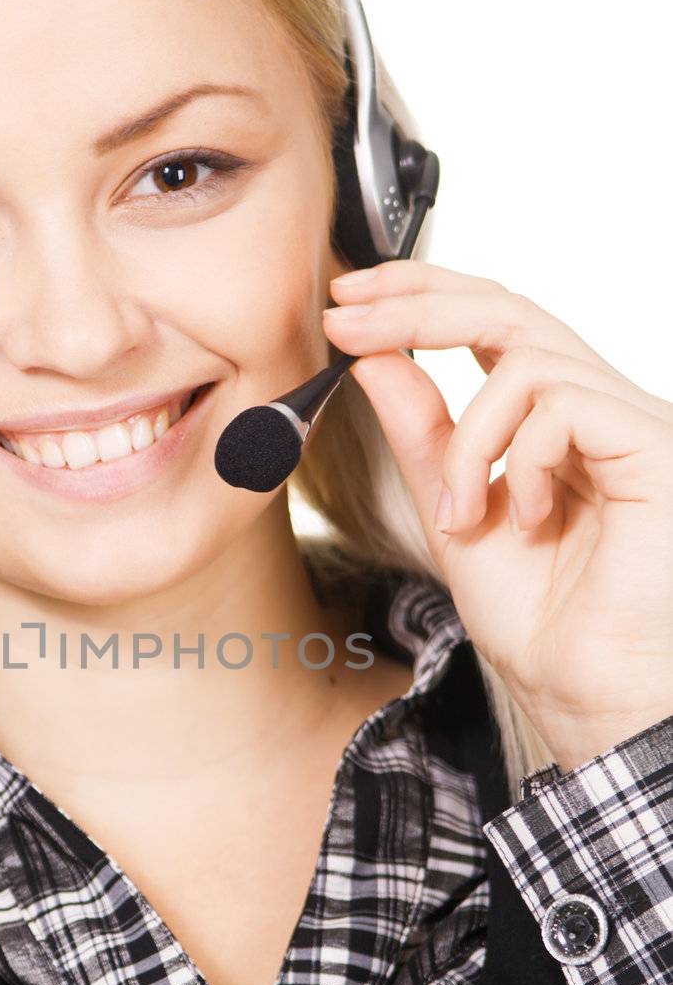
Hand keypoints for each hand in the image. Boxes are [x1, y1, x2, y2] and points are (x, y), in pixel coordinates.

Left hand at [322, 261, 672, 770]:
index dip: (419, 294)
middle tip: (344, 317)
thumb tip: (374, 359)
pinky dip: (517, 461)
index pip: (491, 321)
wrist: (583, 691)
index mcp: (554, 418)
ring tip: (459, 515)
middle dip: (416, 304)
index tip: (345, 297)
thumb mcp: (452, 512)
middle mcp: (599, 407)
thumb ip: (421, 435)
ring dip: (465, 440)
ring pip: (525, 361)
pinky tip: (524, 521)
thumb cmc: (537, 618)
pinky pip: (562, 404)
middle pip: (508, 308)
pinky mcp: (653, 446)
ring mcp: (631, 423)